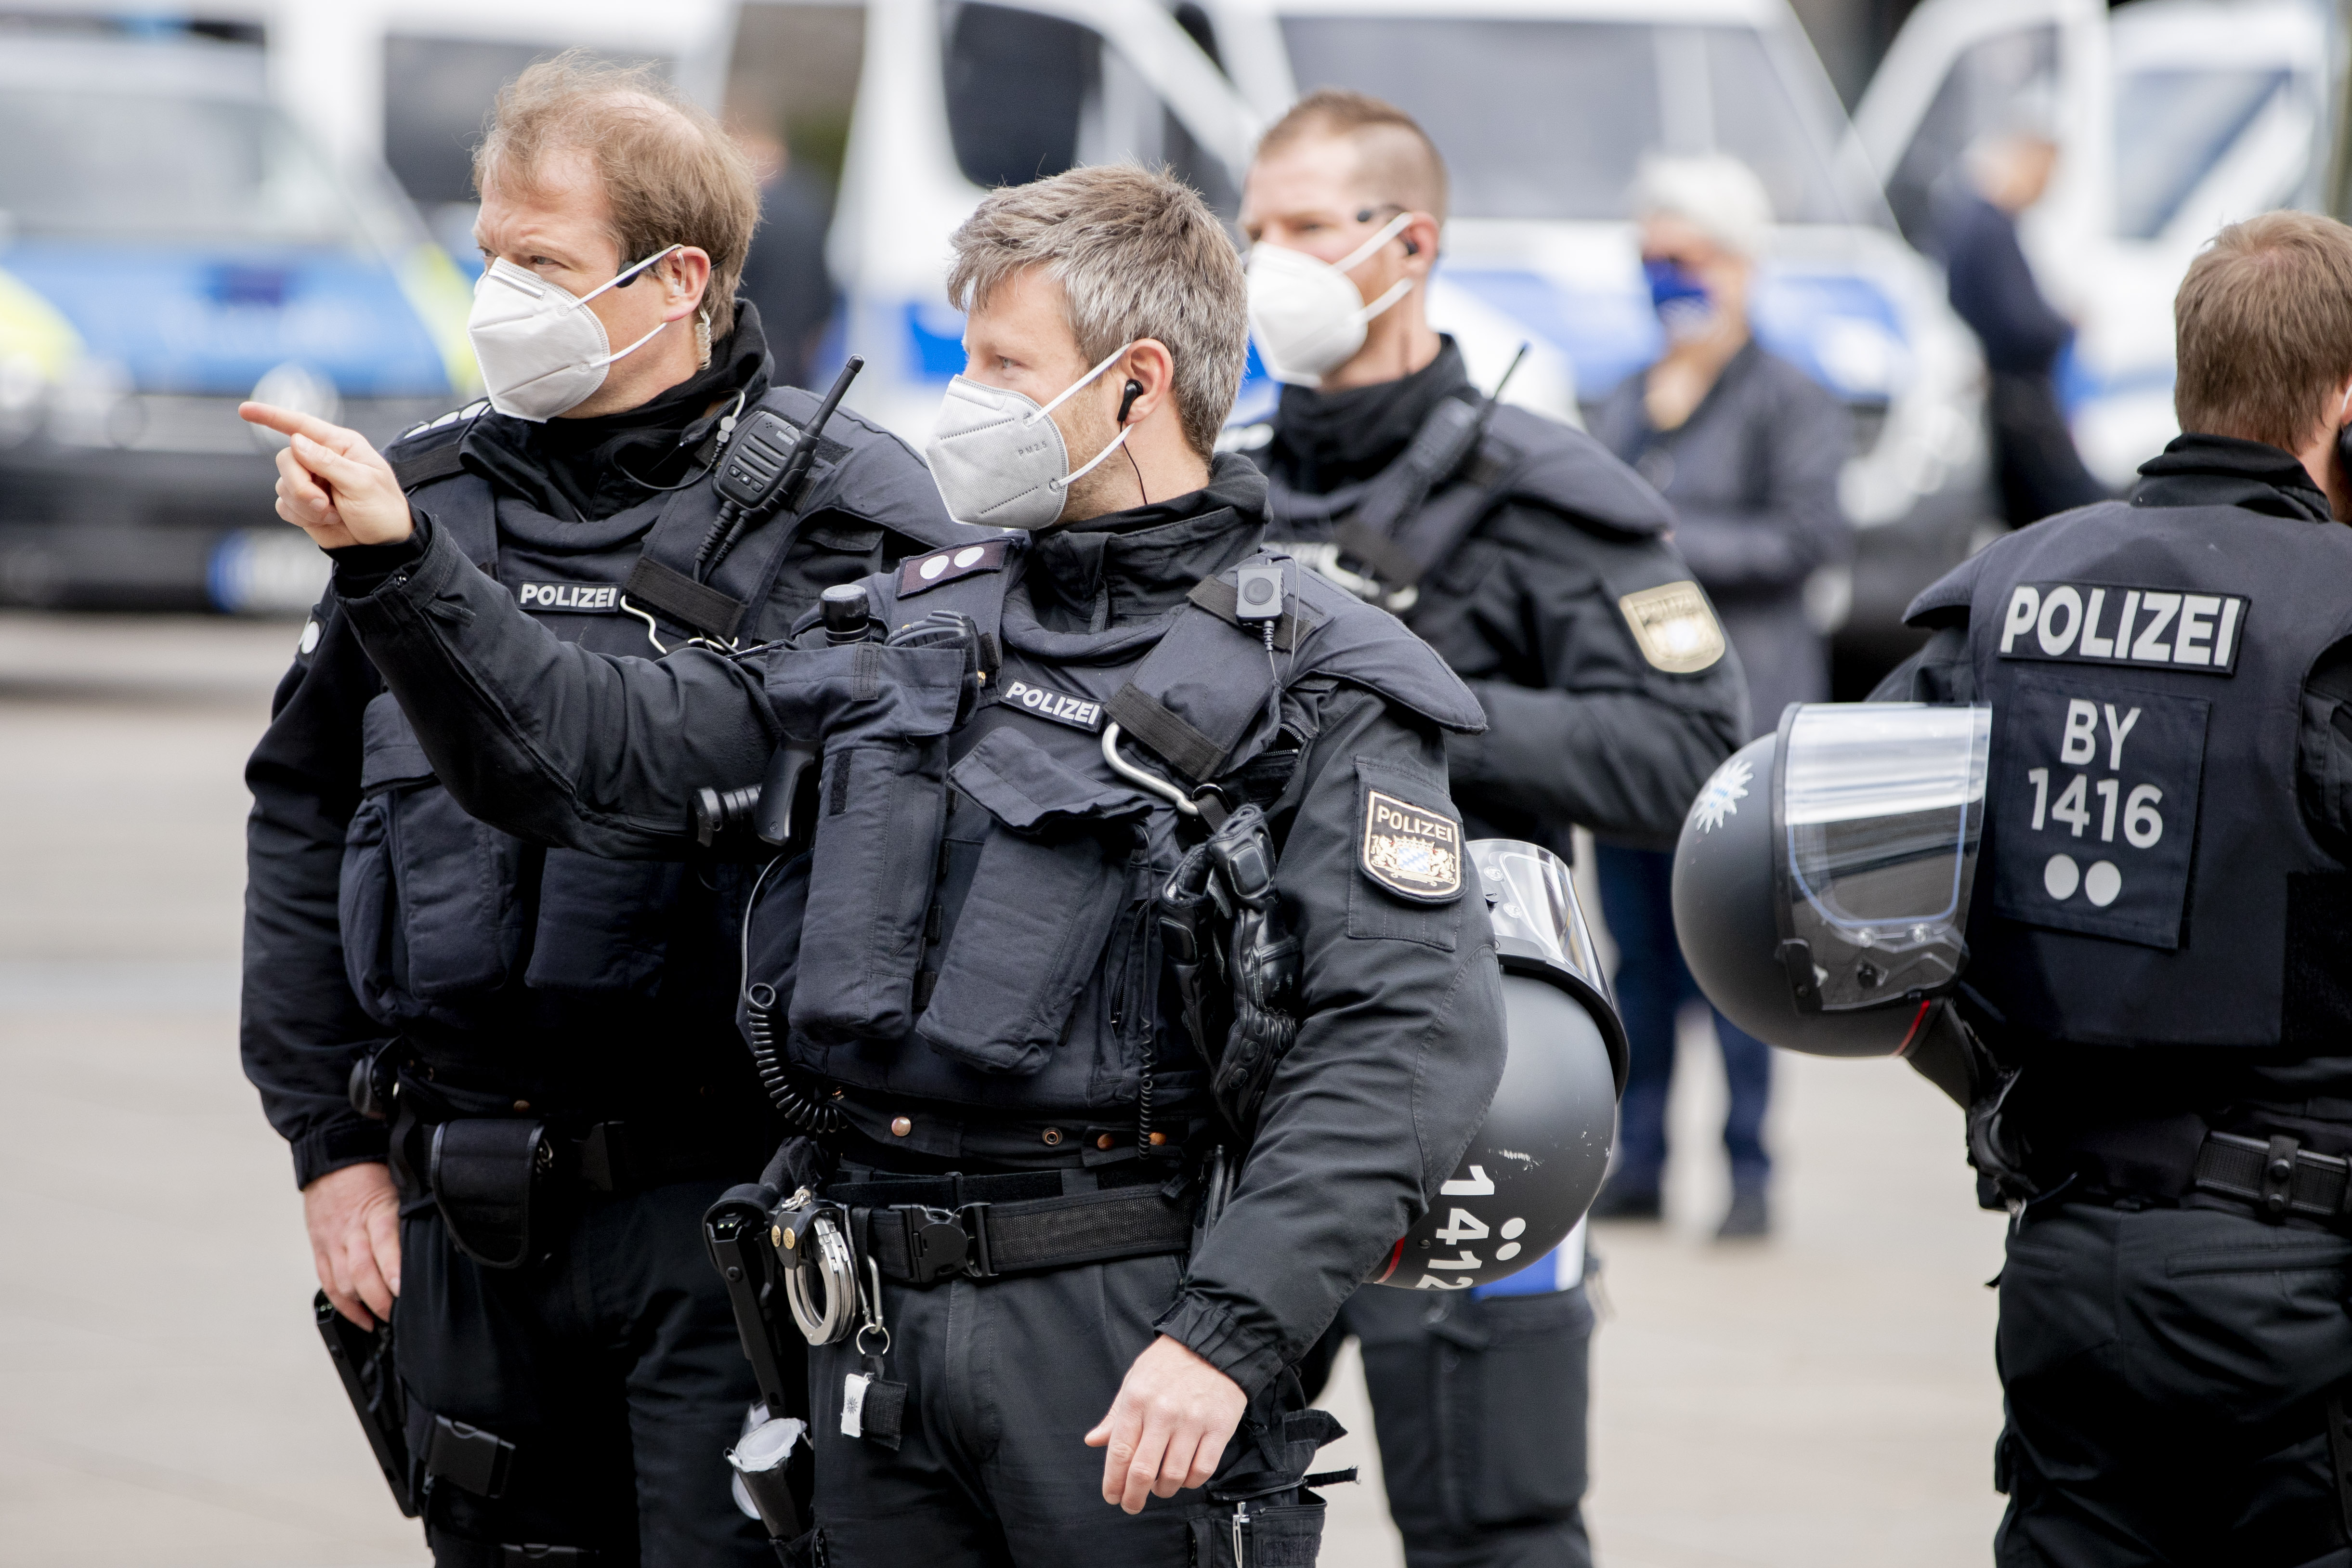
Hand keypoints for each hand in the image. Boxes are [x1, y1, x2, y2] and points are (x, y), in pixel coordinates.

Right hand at [238, 403, 413, 548]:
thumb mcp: (362, 484)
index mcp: (340, 445)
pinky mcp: (303, 504)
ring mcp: (310, 482)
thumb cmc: (383, 511)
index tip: (245, 409)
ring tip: (333, 514)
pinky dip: (301, 516)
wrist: (382, 548)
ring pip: (282, 485)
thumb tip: (295, 440)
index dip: (271, 416)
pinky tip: (324, 521)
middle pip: (285, 459)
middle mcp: (321, 459)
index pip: (301, 424)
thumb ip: (328, 462)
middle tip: (323, 503)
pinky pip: (282, 505)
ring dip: (305, 505)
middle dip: (300, 485)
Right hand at [304, 1161, 401, 1328]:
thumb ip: (413, 1213)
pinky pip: (328, 1283)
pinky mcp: (320, 1251)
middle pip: (361, 1271)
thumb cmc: (372, 1174)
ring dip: (363, 1306)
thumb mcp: (399, 1187)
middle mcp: (350, 1231)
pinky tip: (361, 1318)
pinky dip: (344, 1305)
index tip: (403, 1288)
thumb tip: (442, 1234)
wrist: (331, 1163)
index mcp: (375, 1212)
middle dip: (380, 1298)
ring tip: (384, 1320)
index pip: (383, 1243)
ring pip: (343, 1282)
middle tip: (400, 1313)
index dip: (392, 1268)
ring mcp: (332, 1243)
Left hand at [1084, 1334, 1245, 1513]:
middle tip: (1131, 1505)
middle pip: (1143, 1471)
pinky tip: (1185, 1477)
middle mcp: (1163, 1413)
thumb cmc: (1170, 1362)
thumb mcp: (1135, 1379)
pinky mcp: (1219, 1428)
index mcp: (1137, 1400)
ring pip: (1174, 1476)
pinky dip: (1191, 1482)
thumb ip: (1115, 1415)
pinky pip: (1203, 1470)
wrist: (1214, 1343)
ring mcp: (1193, 1422)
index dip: (1113, 1482)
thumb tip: (1093, 1442)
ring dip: (1164, 1491)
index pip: (1119, 1452)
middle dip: (1133, 1497)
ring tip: (1160, 1488)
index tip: (1112, 1496)